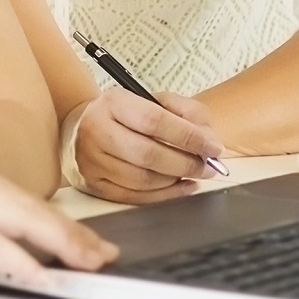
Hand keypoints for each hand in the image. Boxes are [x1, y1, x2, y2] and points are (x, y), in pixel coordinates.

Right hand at [0, 149, 117, 294]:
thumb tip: (11, 247)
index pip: (19, 196)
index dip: (57, 222)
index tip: (85, 244)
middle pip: (27, 205)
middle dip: (69, 235)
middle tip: (98, 259)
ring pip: (17, 219)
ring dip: (55, 246)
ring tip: (81, 269)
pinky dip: (20, 262)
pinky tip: (38, 278)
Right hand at [71, 88, 224, 204]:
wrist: (86, 127)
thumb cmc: (128, 115)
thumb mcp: (158, 101)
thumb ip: (188, 114)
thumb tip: (209, 142)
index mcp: (113, 103)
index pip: (155, 121)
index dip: (188, 137)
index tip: (213, 148)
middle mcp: (96, 130)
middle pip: (148, 155)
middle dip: (186, 164)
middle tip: (207, 167)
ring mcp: (91, 160)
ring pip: (142, 180)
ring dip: (175, 180)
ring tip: (193, 174)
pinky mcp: (93, 184)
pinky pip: (134, 197)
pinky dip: (164, 195)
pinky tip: (179, 186)